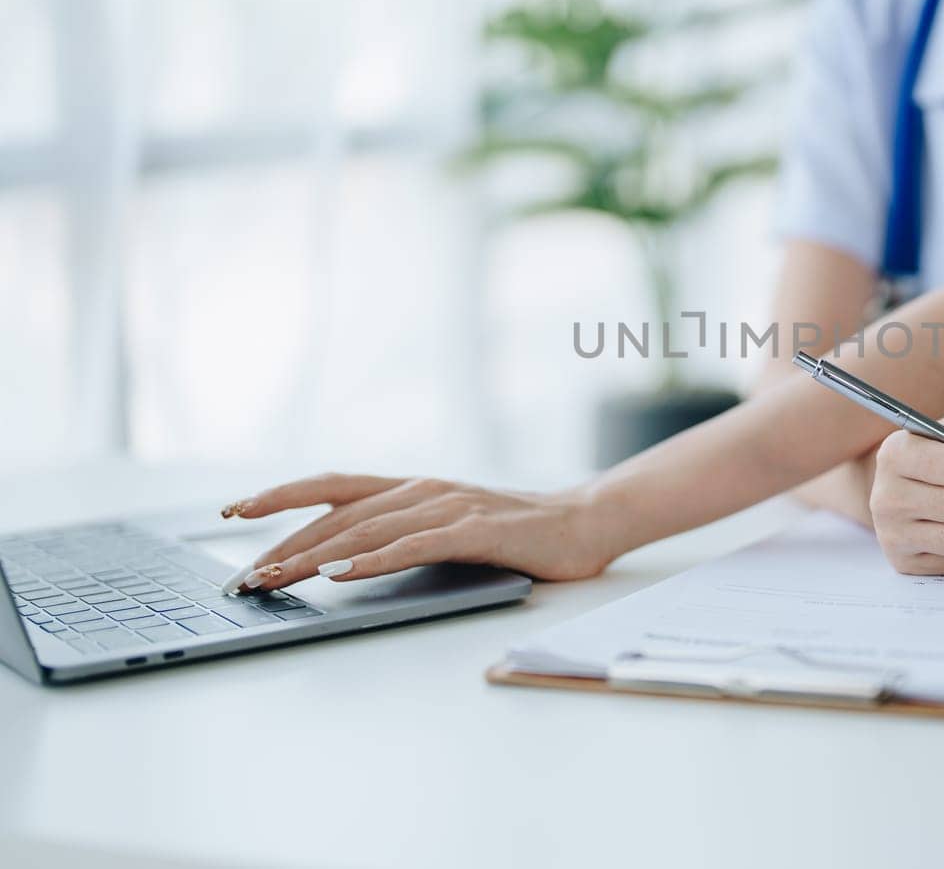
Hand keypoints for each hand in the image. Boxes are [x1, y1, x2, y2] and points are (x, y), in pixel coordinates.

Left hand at [218, 474, 611, 591]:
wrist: (586, 524)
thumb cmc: (518, 534)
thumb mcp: (450, 527)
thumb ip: (405, 533)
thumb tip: (342, 560)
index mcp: (413, 487)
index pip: (333, 486)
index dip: (281, 495)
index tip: (233, 512)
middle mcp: (423, 489)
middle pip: (337, 514)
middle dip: (282, 546)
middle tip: (241, 579)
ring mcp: (450, 506)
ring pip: (366, 530)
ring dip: (312, 556)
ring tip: (272, 581)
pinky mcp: (476, 530)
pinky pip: (414, 545)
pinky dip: (373, 559)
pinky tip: (341, 573)